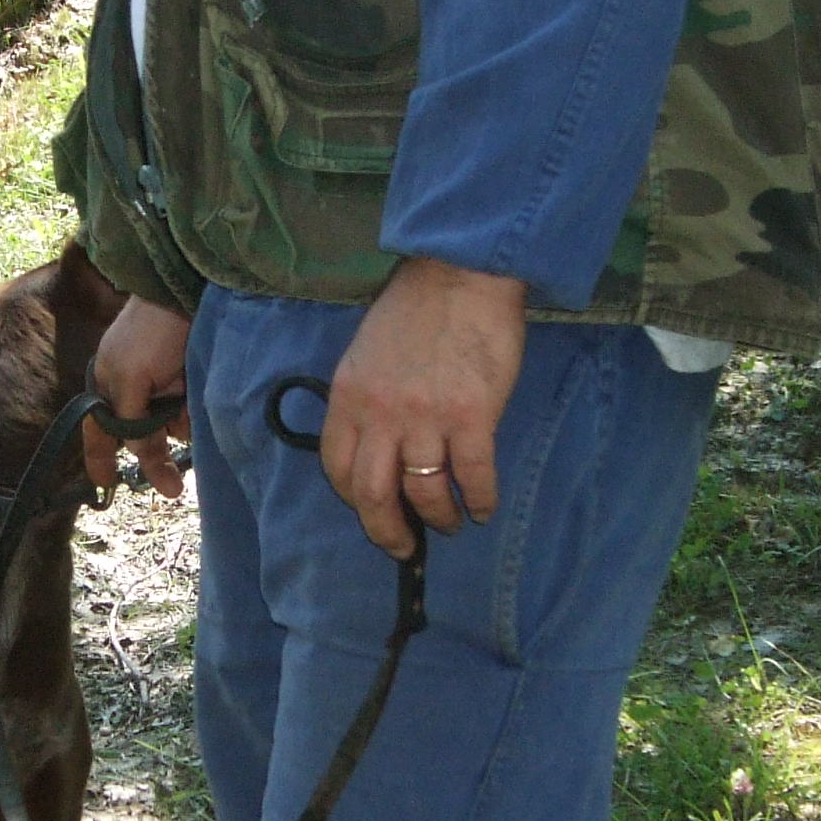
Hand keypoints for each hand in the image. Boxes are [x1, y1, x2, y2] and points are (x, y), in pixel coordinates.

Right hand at [86, 297, 192, 499]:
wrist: (188, 293)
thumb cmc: (150, 332)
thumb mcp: (130, 379)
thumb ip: (129, 419)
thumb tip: (139, 452)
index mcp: (107, 385)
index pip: (99, 431)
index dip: (100, 460)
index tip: (105, 485)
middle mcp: (132, 388)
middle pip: (140, 437)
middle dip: (156, 456)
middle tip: (174, 488)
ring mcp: (161, 384)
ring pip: (169, 426)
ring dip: (179, 429)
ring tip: (187, 411)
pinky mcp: (187, 379)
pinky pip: (188, 411)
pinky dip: (193, 414)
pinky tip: (197, 406)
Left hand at [322, 259, 523, 556]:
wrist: (463, 273)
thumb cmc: (416, 309)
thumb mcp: (366, 353)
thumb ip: (364, 400)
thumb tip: (374, 444)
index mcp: (349, 398)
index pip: (338, 468)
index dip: (353, 499)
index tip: (371, 511)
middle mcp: (381, 414)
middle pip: (373, 496)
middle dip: (387, 531)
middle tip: (404, 547)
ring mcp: (426, 418)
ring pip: (424, 493)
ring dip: (438, 518)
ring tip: (451, 523)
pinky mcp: (472, 417)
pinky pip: (473, 477)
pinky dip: (479, 501)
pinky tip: (483, 508)